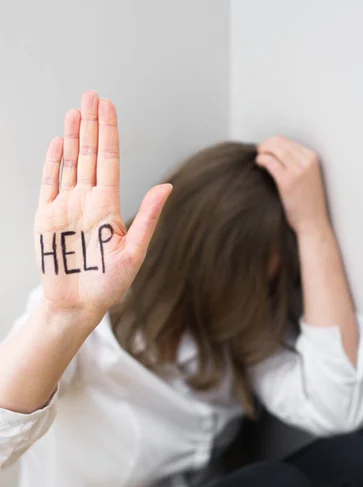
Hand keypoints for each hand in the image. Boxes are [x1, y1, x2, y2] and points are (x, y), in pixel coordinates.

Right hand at [34, 90, 171, 321]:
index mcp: (109, 207)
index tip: (109, 107)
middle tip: (92, 96)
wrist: (77, 305)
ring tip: (76, 111)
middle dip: (92, 125)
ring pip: (70, 164)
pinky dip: (53, 163)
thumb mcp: (133, 252)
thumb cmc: (108, 284)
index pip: (109, 161)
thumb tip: (166, 188)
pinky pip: (49, 183)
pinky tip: (59, 143)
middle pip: (90, 155)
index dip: (109, 133)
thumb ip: (147, 218)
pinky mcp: (46, 217)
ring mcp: (66, 207)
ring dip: (73, 137)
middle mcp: (88, 201)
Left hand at [255, 135, 328, 234]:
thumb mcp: (307, 177)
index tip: (265, 151)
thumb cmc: (307, 203)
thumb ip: (297, 164)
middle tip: (258, 154)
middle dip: (265, 145)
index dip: (272, 144)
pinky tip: (259, 166)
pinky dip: (261, 160)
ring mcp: (298, 170)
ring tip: (258, 161)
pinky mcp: (288, 181)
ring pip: (274, 149)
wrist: (313, 222)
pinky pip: (270, 162)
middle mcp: (306, 161)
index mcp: (312, 158)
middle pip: (279, 141)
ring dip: (262, 152)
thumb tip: (275, 154)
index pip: (287, 141)